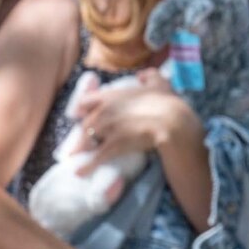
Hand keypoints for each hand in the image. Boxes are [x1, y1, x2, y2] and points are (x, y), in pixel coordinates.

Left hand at [76, 81, 194, 173]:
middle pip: (85, 123)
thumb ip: (150, 76)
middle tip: (83, 141)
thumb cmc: (167, 103)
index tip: (81, 115)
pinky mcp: (114, 145)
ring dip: (81, 149)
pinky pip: (96, 157)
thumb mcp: (160, 83)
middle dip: (83, 133)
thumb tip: (142, 75)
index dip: (84, 109)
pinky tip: (79, 173)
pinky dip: (87, 166)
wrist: (171, 122)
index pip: (86, 101)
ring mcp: (108, 128)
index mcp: (112, 95)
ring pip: (87, 140)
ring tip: (77, 158)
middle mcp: (104, 111)